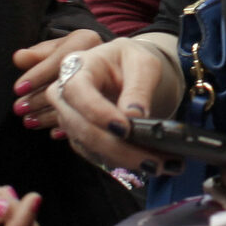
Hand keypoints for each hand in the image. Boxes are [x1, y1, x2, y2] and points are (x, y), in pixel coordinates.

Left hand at [12, 29, 104, 132]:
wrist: (116, 60)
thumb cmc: (79, 50)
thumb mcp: (60, 45)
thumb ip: (40, 53)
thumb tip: (18, 57)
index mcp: (86, 39)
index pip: (60, 59)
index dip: (38, 74)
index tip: (19, 88)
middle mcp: (100, 57)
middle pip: (67, 82)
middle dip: (40, 98)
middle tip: (20, 109)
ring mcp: (110, 80)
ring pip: (77, 101)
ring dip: (50, 114)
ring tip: (29, 121)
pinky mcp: (113, 100)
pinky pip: (89, 116)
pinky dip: (69, 126)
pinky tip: (53, 132)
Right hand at [44, 35, 182, 172]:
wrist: (128, 70)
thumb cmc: (132, 62)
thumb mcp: (143, 64)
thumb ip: (138, 87)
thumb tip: (134, 116)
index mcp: (79, 66)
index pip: (78, 90)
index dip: (97, 112)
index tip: (124, 129)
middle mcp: (66, 93)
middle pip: (80, 125)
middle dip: (116, 146)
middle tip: (152, 160)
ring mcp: (69, 117)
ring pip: (88, 144)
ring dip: (122, 158)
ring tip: (159, 164)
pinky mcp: (79, 135)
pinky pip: (95, 154)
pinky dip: (120, 161)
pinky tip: (148, 163)